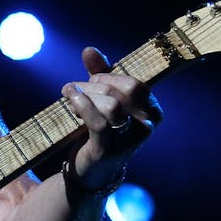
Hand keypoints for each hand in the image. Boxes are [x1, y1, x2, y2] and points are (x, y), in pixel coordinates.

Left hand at [61, 46, 162, 186]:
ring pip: (112, 105)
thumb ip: (99, 73)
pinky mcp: (108, 150)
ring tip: (70, 97)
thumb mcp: (102, 99)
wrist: (90, 170)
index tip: (91, 82)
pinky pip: (98, 121)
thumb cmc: (99, 129)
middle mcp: (146, 126)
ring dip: (86, 96)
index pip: (135, 83)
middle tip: (78, 89)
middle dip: (97, 84)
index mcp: (151, 111)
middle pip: (125, 90)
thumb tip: (89, 50)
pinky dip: (81, 106)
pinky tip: (69, 102)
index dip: (110, 77)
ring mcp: (129, 140)